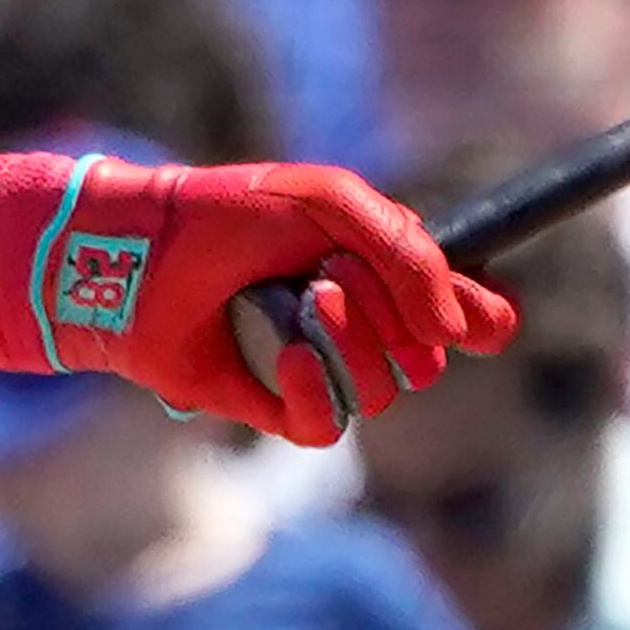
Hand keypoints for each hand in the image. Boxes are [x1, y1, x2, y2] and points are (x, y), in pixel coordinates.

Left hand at [32, 159, 517, 446]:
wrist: (147, 251)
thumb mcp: (332, 204)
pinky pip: (328, 425)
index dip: (481, 320)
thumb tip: (460, 333)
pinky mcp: (278, 405)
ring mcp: (324, 369)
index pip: (471, 314)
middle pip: (430, 354)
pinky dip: (313, 388)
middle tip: (333, 271)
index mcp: (388, 274)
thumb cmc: (233, 215)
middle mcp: (366, 327)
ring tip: (304, 301)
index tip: (467, 317)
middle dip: (391, 311)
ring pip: (384, 391)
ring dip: (351, 344)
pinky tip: (284, 354)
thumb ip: (410, 253)